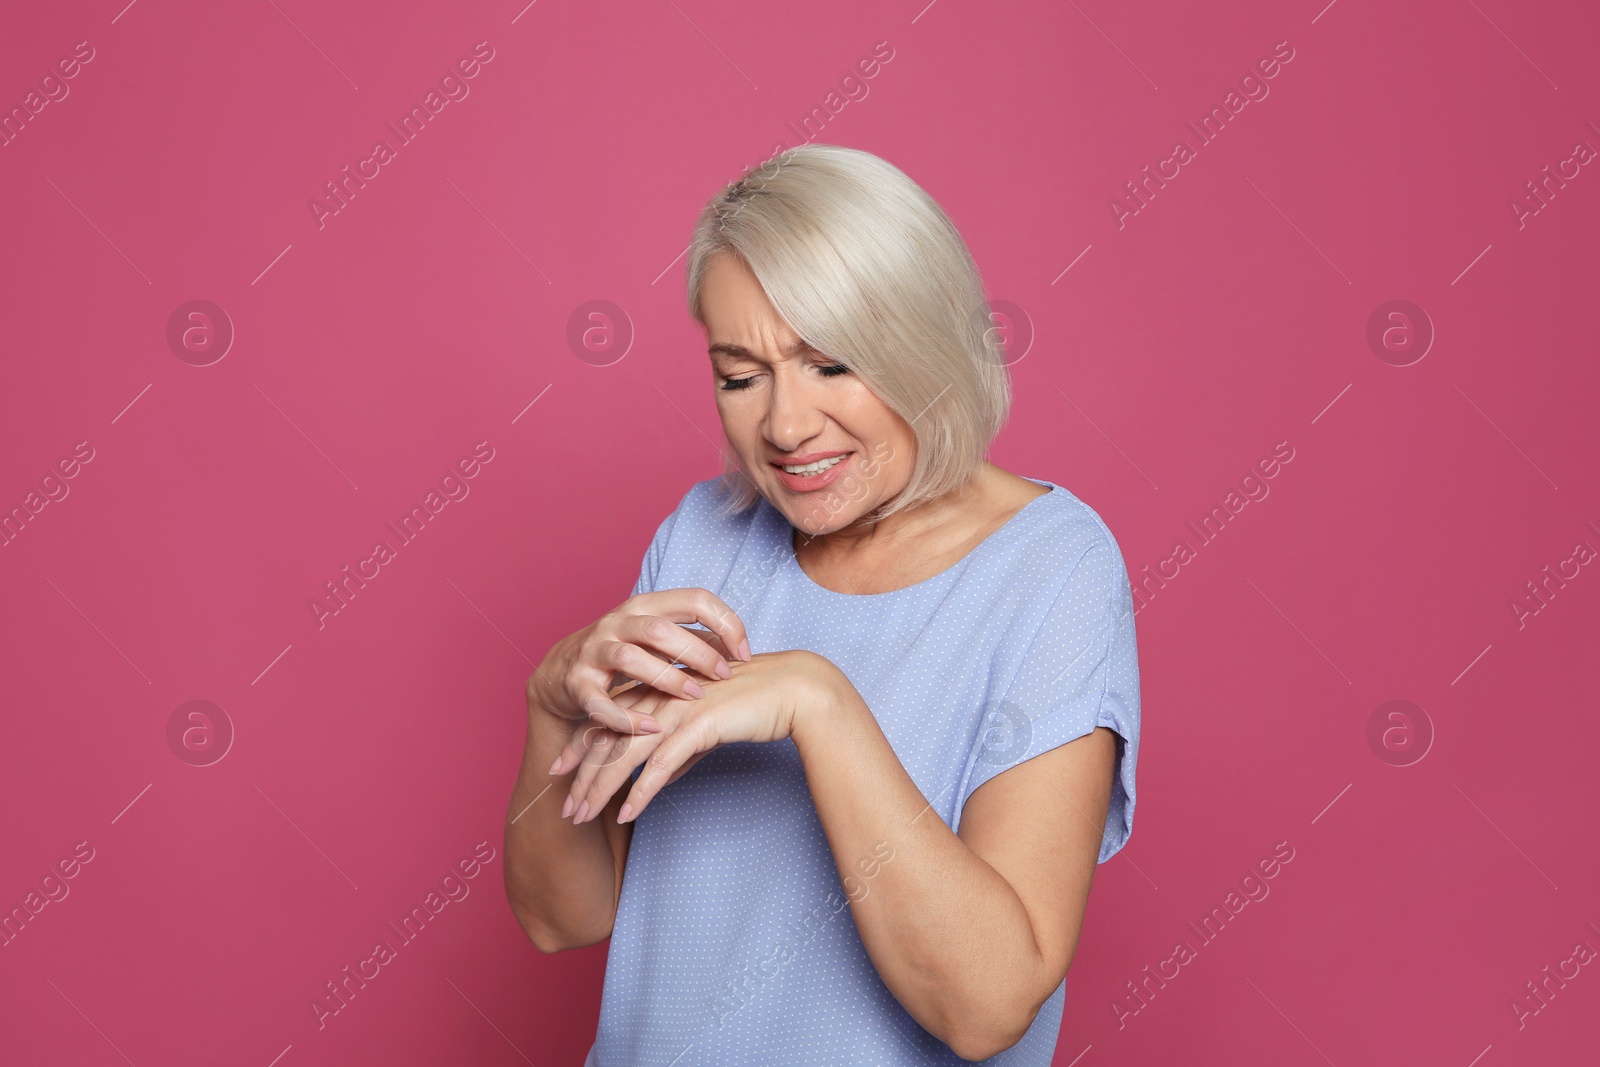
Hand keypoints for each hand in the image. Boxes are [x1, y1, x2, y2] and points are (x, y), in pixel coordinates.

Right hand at [527, 588, 752, 736]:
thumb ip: (695, 640)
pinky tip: (652, 728)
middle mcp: (618, 621)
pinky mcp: (577, 683)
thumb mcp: (658, 640)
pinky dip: (626, 717)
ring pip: (630, 659)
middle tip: (724, 676)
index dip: (726, 622)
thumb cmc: (623, 654)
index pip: (694, 599)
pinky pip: (600, 701)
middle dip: (697, 653)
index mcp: (646, 605)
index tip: (745, 653)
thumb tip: (740, 649)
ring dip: (666, 679)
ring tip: (694, 697)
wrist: (561, 673)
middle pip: (661, 629)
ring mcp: (594, 650)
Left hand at [553, 650, 838, 824]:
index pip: (609, 720)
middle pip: (608, 739)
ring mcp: (678, 709)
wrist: (794, 689)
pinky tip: (625, 815)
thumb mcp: (709, 727)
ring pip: (625, 754)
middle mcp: (662, 696)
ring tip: (582, 817)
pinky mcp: (698, 724)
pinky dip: (639, 792)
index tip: (561, 770)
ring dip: (599, 789)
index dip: (583, 747)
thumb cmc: (756, 705)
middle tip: (564, 808)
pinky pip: (660, 765)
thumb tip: (660, 780)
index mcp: (661, 690)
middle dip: (582, 777)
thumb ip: (681, 749)